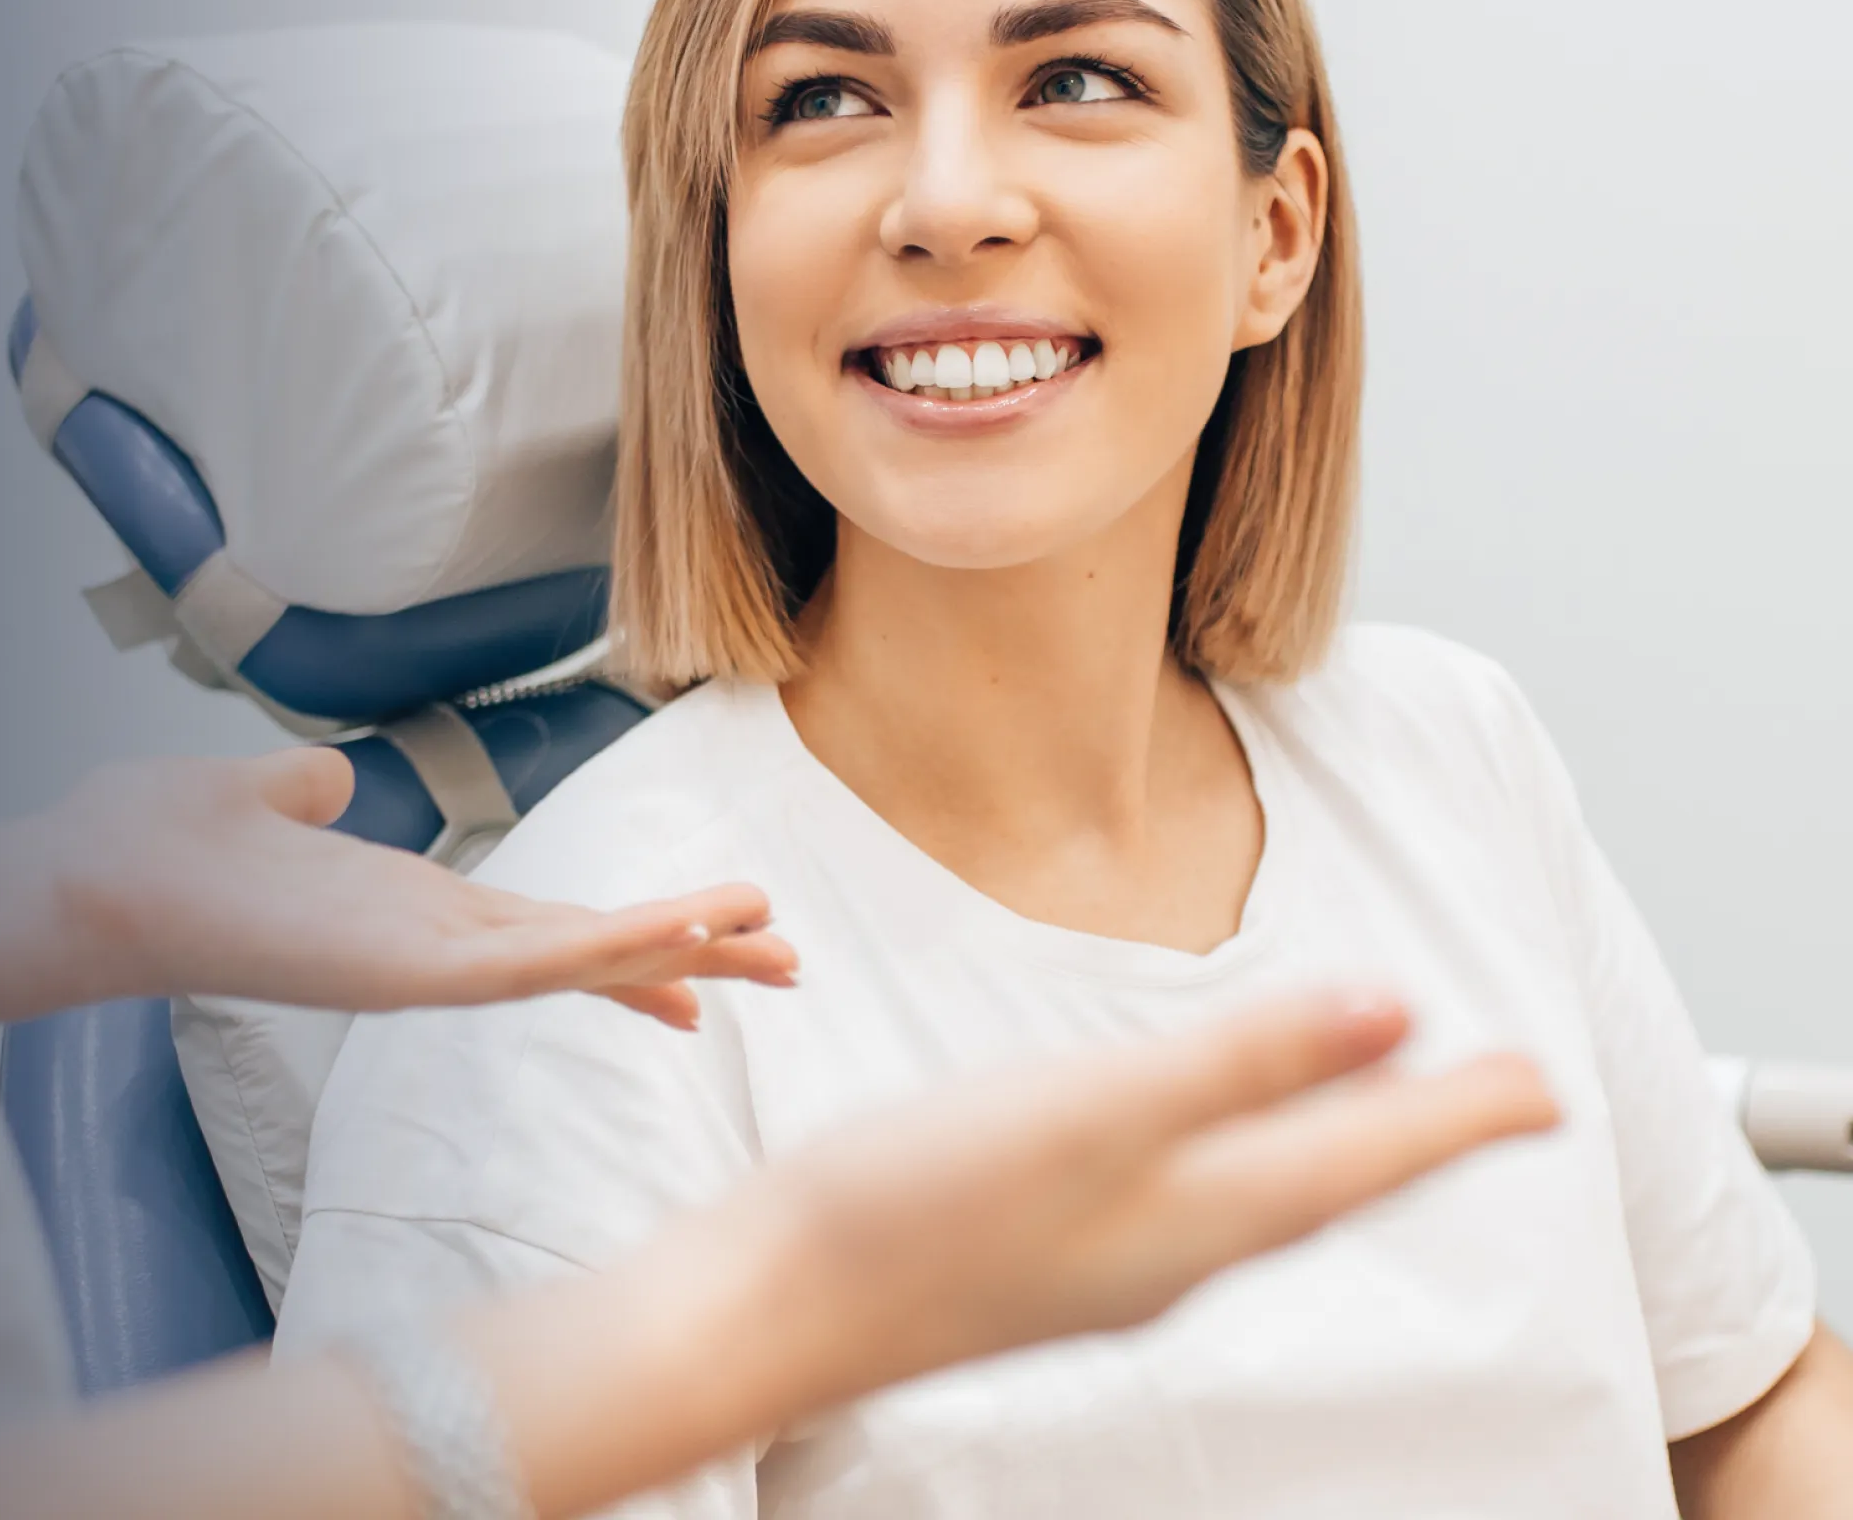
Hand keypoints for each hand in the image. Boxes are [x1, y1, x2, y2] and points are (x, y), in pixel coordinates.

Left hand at [0, 746, 795, 1024]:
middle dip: (685, 954)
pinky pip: (526, 965)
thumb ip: (300, 793)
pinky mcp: (402, 974)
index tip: (709, 942)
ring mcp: (417, 967)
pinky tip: (676, 939)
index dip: (626, 933)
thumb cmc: (148, 847)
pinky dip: (605, 950)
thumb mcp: (252, 799)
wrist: (82, 876)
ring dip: (673, 947)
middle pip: (581, 950)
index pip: (537, 924)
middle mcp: (421, 947)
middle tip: (789, 961)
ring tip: (771, 939)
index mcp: (401, 908)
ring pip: (574, 960)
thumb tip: (323, 777)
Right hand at [717, 990, 1561, 1411]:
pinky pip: (1191, 1205)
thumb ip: (1240, 1062)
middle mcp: (1174, 1255)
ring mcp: (1107, 1267)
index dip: (1460, 1116)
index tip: (1548, 1085)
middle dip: (1418, 1136)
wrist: (772, 1309)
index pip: (1368, 1157)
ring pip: (1263, 1199)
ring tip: (1380, 1109)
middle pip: (1330, 1185)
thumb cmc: (914, 1210)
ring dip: (1335, 1148)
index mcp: (1203, 1216)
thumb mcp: (1093, 1111)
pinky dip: (1241, 1161)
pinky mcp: (1044, 1257)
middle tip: (1501, 1097)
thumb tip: (1394, 1011)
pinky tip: (1204, 1145)